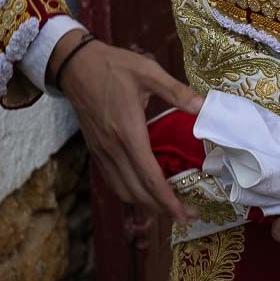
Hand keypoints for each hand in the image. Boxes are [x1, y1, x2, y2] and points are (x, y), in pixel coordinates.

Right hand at [56, 32, 203, 223]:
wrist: (75, 65)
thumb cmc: (113, 66)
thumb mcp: (148, 71)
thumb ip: (176, 91)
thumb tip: (204, 106)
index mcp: (128, 132)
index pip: (150, 177)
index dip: (168, 200)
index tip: (185, 214)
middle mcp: (113, 149)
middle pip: (137, 192)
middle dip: (162, 209)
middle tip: (187, 215)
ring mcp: (102, 152)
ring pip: (123, 191)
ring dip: (146, 205)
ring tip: (169, 209)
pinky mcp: (96, 151)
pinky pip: (113, 181)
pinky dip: (131, 194)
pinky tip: (146, 193)